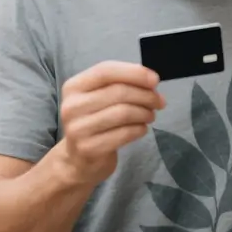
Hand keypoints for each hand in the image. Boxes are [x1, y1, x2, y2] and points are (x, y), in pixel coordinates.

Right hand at [60, 61, 164, 187]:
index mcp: (73, 87)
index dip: (134, 73)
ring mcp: (78, 129)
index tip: (155, 80)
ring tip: (150, 115)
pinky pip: (125, 133)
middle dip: (146, 95)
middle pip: (119, 92)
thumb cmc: (94, 122)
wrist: (78, 160)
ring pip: (124, 113)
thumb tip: (151, 80)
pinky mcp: (89, 148)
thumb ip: (119, 84)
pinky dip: (140, 129)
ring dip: (145, 113)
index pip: (106, 70)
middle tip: (159, 101)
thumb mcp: (98, 98)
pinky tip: (142, 128)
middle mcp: (72, 106)